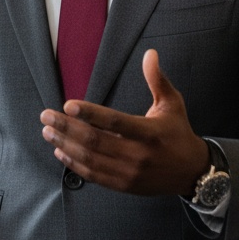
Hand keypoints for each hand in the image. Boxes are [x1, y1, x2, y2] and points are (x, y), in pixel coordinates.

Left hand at [40, 49, 208, 195]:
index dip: (90, 113)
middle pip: (95, 141)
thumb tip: (150, 54)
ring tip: (47, 131)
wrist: (192, 172)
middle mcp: (138, 154)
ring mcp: (129, 172)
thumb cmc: (178, 133)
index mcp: (149, 132)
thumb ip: (157, 80)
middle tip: (46, 116)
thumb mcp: (172, 104)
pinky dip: (74, 164)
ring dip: (65, 144)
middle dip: (66, 127)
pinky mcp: (123, 185)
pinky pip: (94, 175)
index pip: (114, 121)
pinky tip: (59, 151)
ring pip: (90, 159)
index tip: (67, 104)